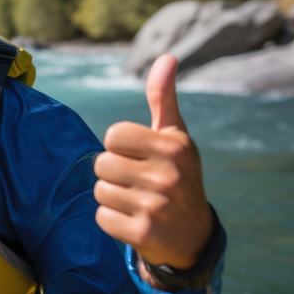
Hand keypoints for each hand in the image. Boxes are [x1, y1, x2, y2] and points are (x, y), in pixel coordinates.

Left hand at [93, 54, 212, 273]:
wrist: (194, 236)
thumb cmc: (177, 175)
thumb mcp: (175, 137)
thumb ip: (163, 98)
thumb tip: (166, 57)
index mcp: (174, 147)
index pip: (113, 135)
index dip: (120, 147)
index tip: (139, 158)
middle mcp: (168, 176)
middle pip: (102, 163)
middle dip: (114, 173)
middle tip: (137, 183)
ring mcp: (156, 207)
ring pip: (99, 191)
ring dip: (112, 197)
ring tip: (137, 201)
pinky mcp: (143, 234)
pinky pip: (102, 217)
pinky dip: (112, 220)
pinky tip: (134, 220)